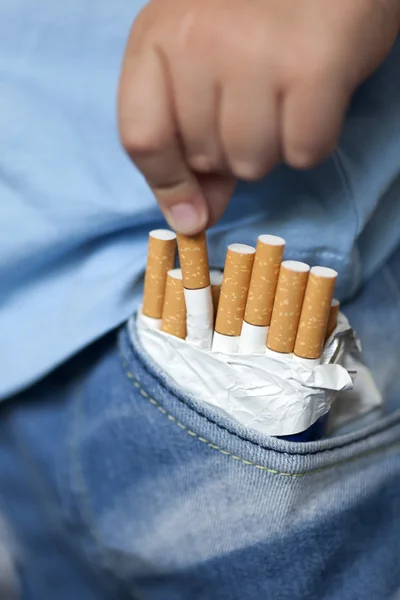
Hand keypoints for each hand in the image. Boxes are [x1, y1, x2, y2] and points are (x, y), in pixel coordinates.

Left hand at [119, 0, 399, 234]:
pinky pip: (303, 152)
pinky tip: (315, 98)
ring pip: (252, 163)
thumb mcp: (201, 66)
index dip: (168, 184)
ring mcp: (255, 52)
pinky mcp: (313, 66)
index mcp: (157, 39)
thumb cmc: (257, 17)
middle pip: (205, 158)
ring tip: (286, 95)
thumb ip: (189, 145)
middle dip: (232, 151)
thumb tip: (193, 221)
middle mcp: (198, 42)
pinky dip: (313, 140)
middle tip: (257, 104)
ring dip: (274, 146)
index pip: (142, 139)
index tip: (192, 211)